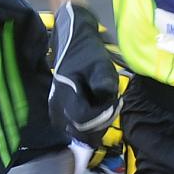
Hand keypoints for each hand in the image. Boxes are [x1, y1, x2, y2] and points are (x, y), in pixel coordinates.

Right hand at [48, 3, 124, 148]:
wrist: (72, 43)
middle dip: (102, 121)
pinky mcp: (61, 112)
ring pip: (80, 130)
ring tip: (108, 105)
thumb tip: (106, 98)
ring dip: (97, 123)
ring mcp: (57, 112)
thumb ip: (104, 82)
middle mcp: (58, 109)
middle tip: (114, 104)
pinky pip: (77, 125)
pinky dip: (91, 121)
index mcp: (65, 97)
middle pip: (82, 131)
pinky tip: (100, 107)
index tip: (116, 102)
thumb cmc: (86, 52)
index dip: (104, 116)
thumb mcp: (100, 64)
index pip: (85, 122)